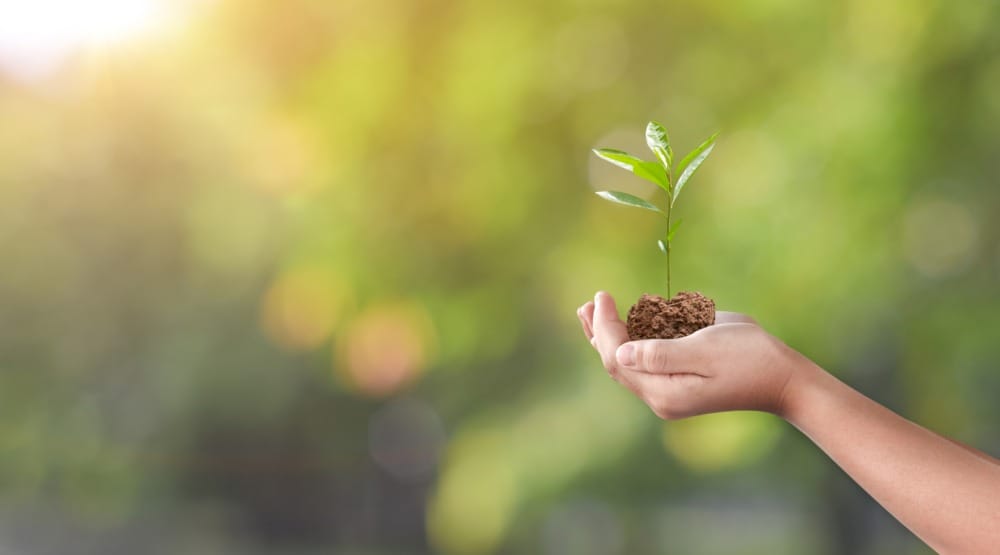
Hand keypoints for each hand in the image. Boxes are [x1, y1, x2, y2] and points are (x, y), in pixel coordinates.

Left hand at [577, 291, 802, 418]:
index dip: (604, 327)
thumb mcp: (704, 350)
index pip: (616, 359)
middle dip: (599, 332)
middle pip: (615, 364)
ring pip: (628, 363)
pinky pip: (646, 361)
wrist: (784, 378)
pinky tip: (627, 323)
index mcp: (663, 391)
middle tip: (586, 304)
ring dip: (611, 335)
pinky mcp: (680, 381)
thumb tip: (619, 353)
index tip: (601, 296)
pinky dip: (633, 340)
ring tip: (593, 310)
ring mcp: (670, 391)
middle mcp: (661, 396)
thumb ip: (660, 353)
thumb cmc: (749, 358)